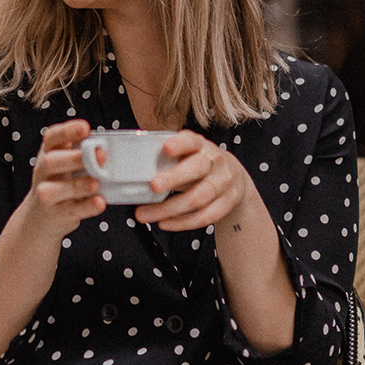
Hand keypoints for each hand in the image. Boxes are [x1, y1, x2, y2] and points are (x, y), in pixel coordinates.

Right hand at [20, 119, 104, 240]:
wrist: (39, 219)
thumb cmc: (60, 185)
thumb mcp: (65, 166)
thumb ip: (82, 156)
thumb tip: (109, 149)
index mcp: (47, 154)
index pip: (51, 138)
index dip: (66, 131)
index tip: (85, 127)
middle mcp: (42, 173)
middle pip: (50, 162)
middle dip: (74, 158)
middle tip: (100, 155)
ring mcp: (45, 195)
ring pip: (55, 190)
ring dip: (78, 185)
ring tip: (96, 182)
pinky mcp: (55, 215)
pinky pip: (70, 210)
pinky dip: (86, 207)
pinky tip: (99, 202)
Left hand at [135, 129, 250, 231]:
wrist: (234, 179)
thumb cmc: (198, 166)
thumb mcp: (188, 156)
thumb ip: (167, 160)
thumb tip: (131, 171)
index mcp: (201, 145)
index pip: (192, 141)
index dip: (180, 143)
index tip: (166, 148)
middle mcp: (216, 161)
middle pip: (197, 168)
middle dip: (174, 178)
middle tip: (152, 186)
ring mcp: (225, 183)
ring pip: (199, 197)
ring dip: (169, 208)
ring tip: (144, 215)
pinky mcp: (228, 202)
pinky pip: (205, 216)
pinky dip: (182, 222)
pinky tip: (163, 223)